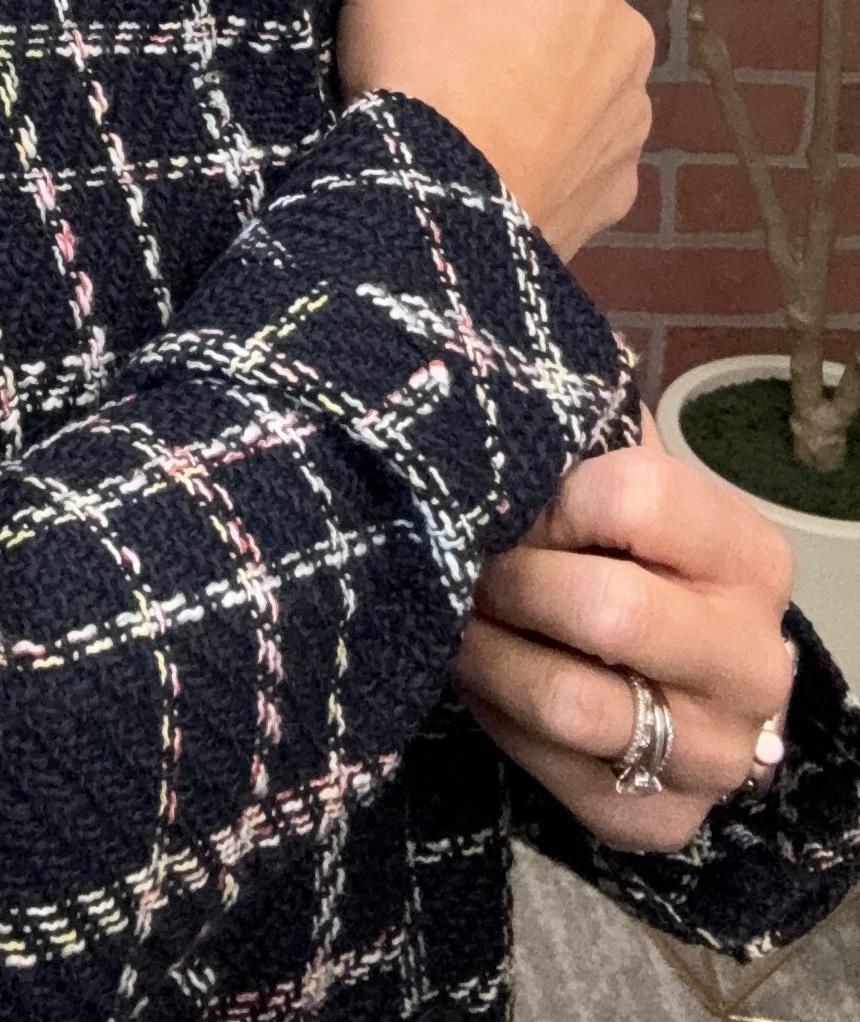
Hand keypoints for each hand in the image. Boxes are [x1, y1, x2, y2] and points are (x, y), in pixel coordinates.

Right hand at [339, 0, 654, 258]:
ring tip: (456, 102)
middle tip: (424, 42)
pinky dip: (537, 134)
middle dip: (487, 1)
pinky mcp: (618, 179)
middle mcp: (628, 27)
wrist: (444, 210)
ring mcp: (631, 111)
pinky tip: (488, 152)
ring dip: (517, 67)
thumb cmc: (417, 69)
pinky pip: (572, 134)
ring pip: (562, 61)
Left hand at [451, 409, 797, 852]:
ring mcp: (717, 753)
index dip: (553, 494)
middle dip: (513, 579)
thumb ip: (574, 434)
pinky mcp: (660, 819)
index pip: (640, 497)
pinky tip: (484, 678)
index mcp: (750, 559)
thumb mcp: (607, 470)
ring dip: (489, 653)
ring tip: (462, 616)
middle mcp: (753, 662)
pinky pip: (554, 772)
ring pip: (571, 703)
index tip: (518, 497)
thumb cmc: (615, 542)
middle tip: (472, 564)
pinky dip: (496, 719)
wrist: (648, 661)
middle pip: (611, 611)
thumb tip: (507, 397)